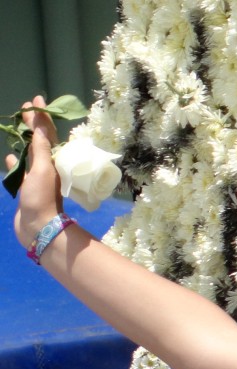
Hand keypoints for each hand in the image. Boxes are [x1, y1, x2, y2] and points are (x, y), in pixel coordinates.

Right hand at [5, 96, 61, 248]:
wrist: (39, 227)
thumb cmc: (41, 198)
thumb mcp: (42, 170)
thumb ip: (40, 148)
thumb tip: (40, 126)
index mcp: (53, 161)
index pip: (47, 133)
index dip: (42, 116)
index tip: (36, 100)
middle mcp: (46, 167)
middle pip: (39, 140)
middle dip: (33, 124)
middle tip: (25, 109)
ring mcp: (36, 178)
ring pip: (30, 154)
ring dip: (24, 140)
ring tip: (19, 128)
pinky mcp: (27, 188)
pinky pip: (21, 170)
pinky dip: (16, 161)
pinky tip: (10, 156)